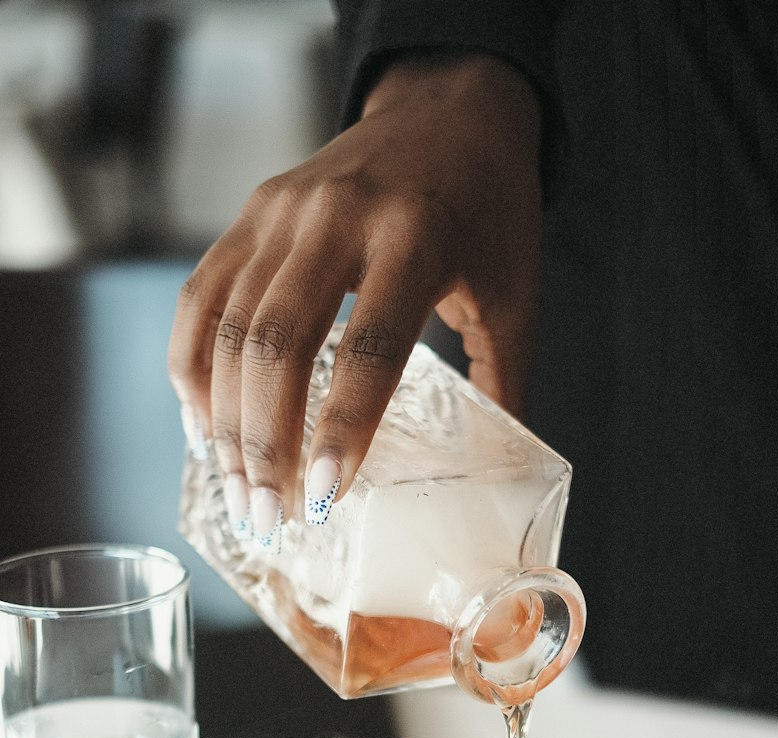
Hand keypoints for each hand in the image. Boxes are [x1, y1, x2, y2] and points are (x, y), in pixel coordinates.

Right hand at [168, 52, 542, 545]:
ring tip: (240, 496)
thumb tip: (493, 487)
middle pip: (276, 346)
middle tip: (269, 519)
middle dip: (266, 446)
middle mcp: (337, 217)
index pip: (369, 348)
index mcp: (415, 237)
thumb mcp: (514, 297)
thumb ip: (501, 387)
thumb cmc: (488, 211)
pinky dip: (193, 371)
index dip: (342, 429)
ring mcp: (282, 211)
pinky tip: (204, 428)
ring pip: (228, 330)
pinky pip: (201, 301)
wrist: (448, 108)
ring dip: (225, 425)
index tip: (324, 498)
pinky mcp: (250, 214)